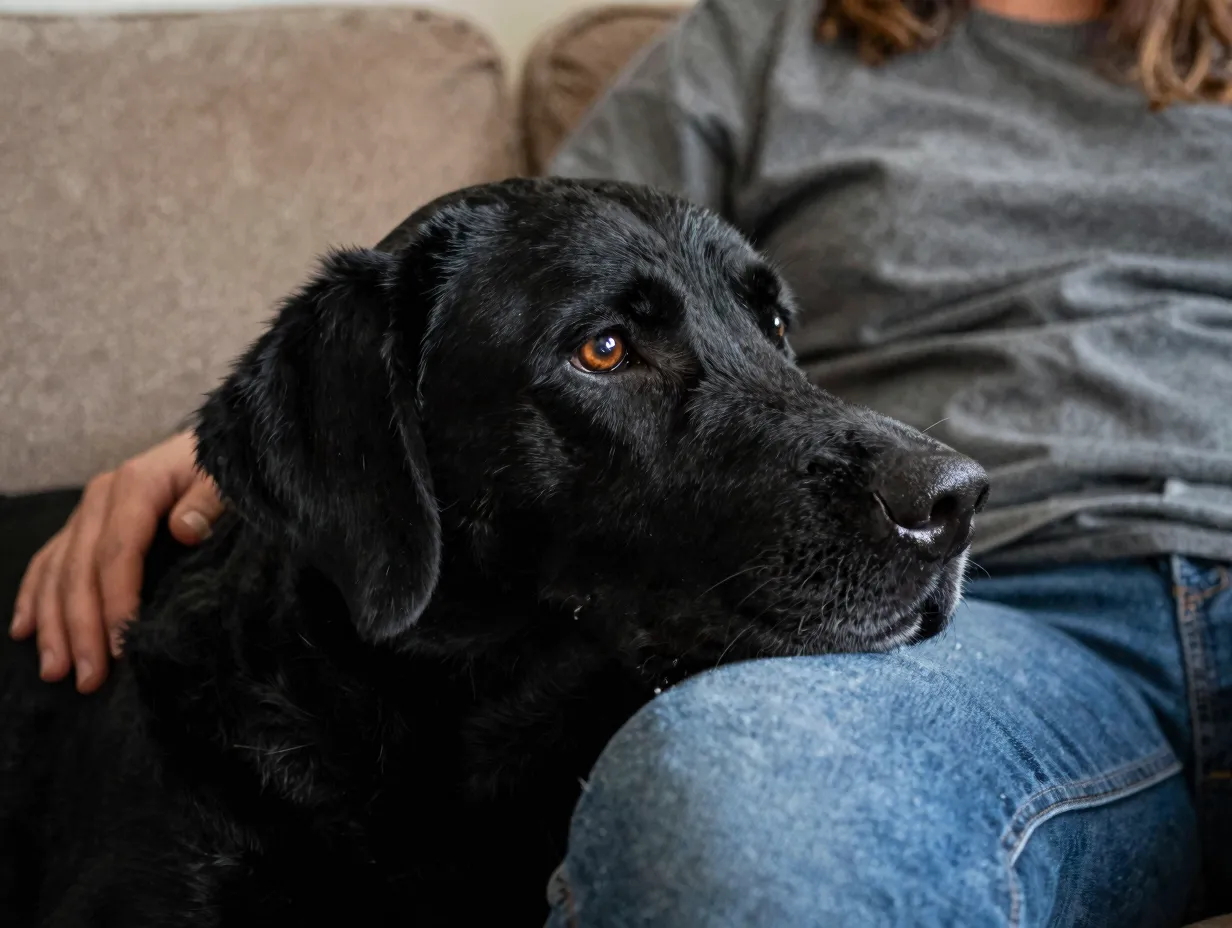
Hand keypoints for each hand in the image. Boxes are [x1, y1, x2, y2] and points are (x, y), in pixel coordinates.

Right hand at [9, 431, 223, 692]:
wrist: (216, 444)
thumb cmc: (227, 467)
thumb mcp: (228, 479)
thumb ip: (209, 502)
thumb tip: (184, 531)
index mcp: (137, 485)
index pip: (118, 553)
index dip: (116, 601)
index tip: (122, 645)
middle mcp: (102, 496)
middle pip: (81, 569)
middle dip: (81, 628)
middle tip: (87, 679)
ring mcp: (89, 510)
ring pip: (58, 571)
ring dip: (53, 624)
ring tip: (57, 671)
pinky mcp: (85, 522)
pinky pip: (48, 561)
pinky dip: (35, 597)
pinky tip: (25, 631)